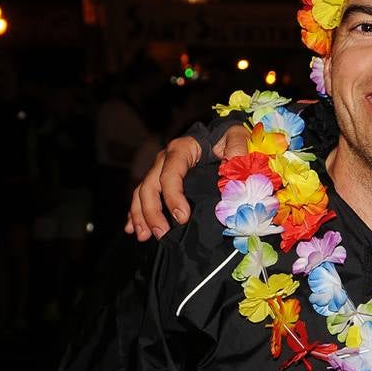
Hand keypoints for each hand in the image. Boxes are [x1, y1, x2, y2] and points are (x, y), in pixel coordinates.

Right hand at [123, 125, 249, 240]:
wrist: (220, 135)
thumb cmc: (227, 137)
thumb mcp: (236, 137)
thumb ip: (237, 149)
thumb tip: (234, 168)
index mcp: (181, 149)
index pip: (170, 174)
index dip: (173, 197)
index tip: (182, 217)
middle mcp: (165, 159)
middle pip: (150, 185)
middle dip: (152, 211)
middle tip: (161, 232)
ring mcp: (159, 170)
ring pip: (142, 192)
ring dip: (140, 215)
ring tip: (144, 235)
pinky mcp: (160, 180)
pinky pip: (142, 196)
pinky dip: (136, 212)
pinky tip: (134, 228)